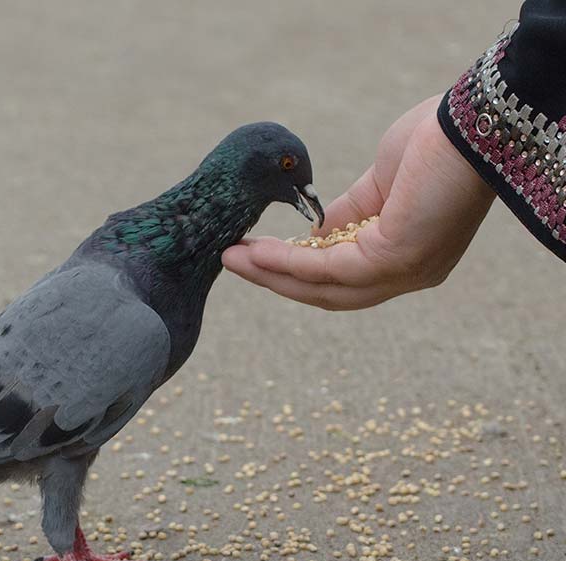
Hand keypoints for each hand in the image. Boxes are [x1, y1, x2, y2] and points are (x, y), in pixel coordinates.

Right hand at [222, 95, 495, 309]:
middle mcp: (409, 272)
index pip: (344, 277)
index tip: (255, 255)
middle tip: (232, 261)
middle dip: (275, 278)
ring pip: (323, 287)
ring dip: (271, 274)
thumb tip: (312, 235)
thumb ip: (345, 213)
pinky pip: (327, 268)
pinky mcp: (394, 259)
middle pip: (329, 292)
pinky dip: (286, 262)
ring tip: (232, 257)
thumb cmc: (435, 142)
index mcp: (408, 253)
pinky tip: (256, 250)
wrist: (472, 123)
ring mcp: (405, 271)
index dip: (296, 270)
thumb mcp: (377, 184)